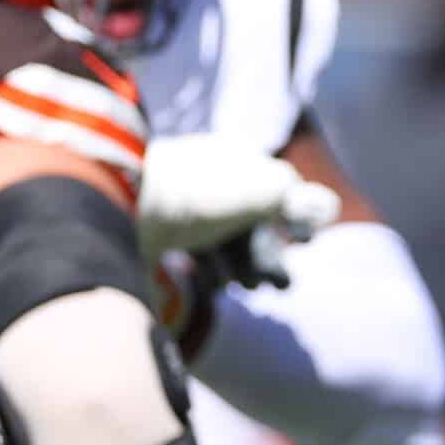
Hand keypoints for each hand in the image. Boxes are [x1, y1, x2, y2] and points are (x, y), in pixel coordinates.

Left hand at [137, 133, 339, 268]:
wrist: (119, 205)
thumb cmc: (199, 196)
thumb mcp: (261, 191)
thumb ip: (297, 199)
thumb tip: (326, 206)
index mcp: (230, 156)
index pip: (276, 186)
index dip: (296, 217)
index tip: (305, 244)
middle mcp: (203, 175)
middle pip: (247, 220)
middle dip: (267, 253)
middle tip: (277, 285)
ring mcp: (174, 203)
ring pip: (219, 240)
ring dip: (239, 266)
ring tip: (246, 288)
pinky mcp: (149, 231)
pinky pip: (187, 253)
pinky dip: (204, 270)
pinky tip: (209, 286)